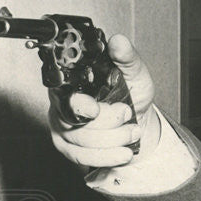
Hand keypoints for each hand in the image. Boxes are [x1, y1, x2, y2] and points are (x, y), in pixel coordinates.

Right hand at [48, 34, 159, 168]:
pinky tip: (124, 151)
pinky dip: (109, 156)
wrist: (139, 122)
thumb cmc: (132, 94)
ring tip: (132, 130)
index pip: (63, 94)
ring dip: (114, 139)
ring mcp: (63, 128)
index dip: (80, 104)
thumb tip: (119, 41)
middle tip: (127, 114)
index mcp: (73, 82)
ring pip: (81, 141)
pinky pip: (84, 158)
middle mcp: (61, 105)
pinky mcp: (70, 149)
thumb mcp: (135, 73)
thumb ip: (127, 57)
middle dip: (108, 122)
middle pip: (73, 121)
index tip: (96, 109)